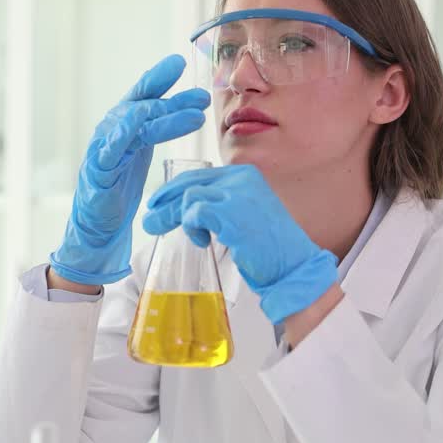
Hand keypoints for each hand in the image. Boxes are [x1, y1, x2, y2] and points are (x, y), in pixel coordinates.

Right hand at [49, 55, 209, 284]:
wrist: (99, 222)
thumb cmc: (122, 180)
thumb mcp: (144, 147)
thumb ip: (160, 125)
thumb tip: (191, 105)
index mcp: (126, 123)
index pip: (144, 95)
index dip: (160, 77)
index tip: (181, 61)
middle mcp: (112, 130)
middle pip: (144, 109)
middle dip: (174, 102)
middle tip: (202, 98)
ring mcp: (103, 150)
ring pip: (131, 128)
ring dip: (160, 119)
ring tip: (187, 116)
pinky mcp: (97, 173)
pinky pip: (108, 154)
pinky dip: (118, 140)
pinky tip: (132, 127)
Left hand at [141, 164, 336, 323]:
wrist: (293, 266)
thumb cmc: (271, 249)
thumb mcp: (247, 216)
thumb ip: (224, 207)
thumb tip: (188, 211)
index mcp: (246, 176)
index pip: (200, 175)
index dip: (175, 189)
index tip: (159, 202)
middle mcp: (242, 179)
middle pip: (190, 183)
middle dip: (165, 201)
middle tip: (150, 219)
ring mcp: (237, 193)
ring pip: (189, 197)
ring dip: (176, 217)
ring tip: (171, 231)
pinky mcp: (231, 212)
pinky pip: (195, 212)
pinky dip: (192, 227)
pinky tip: (201, 240)